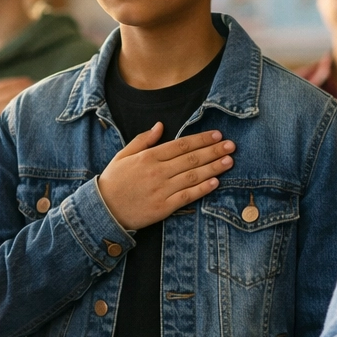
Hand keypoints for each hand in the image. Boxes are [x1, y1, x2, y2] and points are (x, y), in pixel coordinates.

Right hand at [0, 69, 33, 145]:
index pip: (3, 85)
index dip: (17, 82)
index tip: (29, 80)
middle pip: (9, 94)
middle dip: (25, 90)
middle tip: (40, 88)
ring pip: (9, 106)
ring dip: (23, 102)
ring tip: (36, 100)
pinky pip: (4, 121)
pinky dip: (14, 117)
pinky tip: (25, 116)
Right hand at [97, 125, 234, 230]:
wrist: (104, 210)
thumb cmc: (114, 181)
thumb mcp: (123, 155)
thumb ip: (142, 140)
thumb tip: (160, 126)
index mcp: (148, 157)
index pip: (180, 145)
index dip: (201, 140)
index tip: (217, 135)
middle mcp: (157, 172)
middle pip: (191, 159)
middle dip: (213, 151)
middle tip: (232, 146)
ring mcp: (161, 190)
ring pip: (192, 176)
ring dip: (213, 168)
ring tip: (229, 161)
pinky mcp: (163, 208)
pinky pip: (187, 196)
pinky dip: (202, 189)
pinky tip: (215, 182)